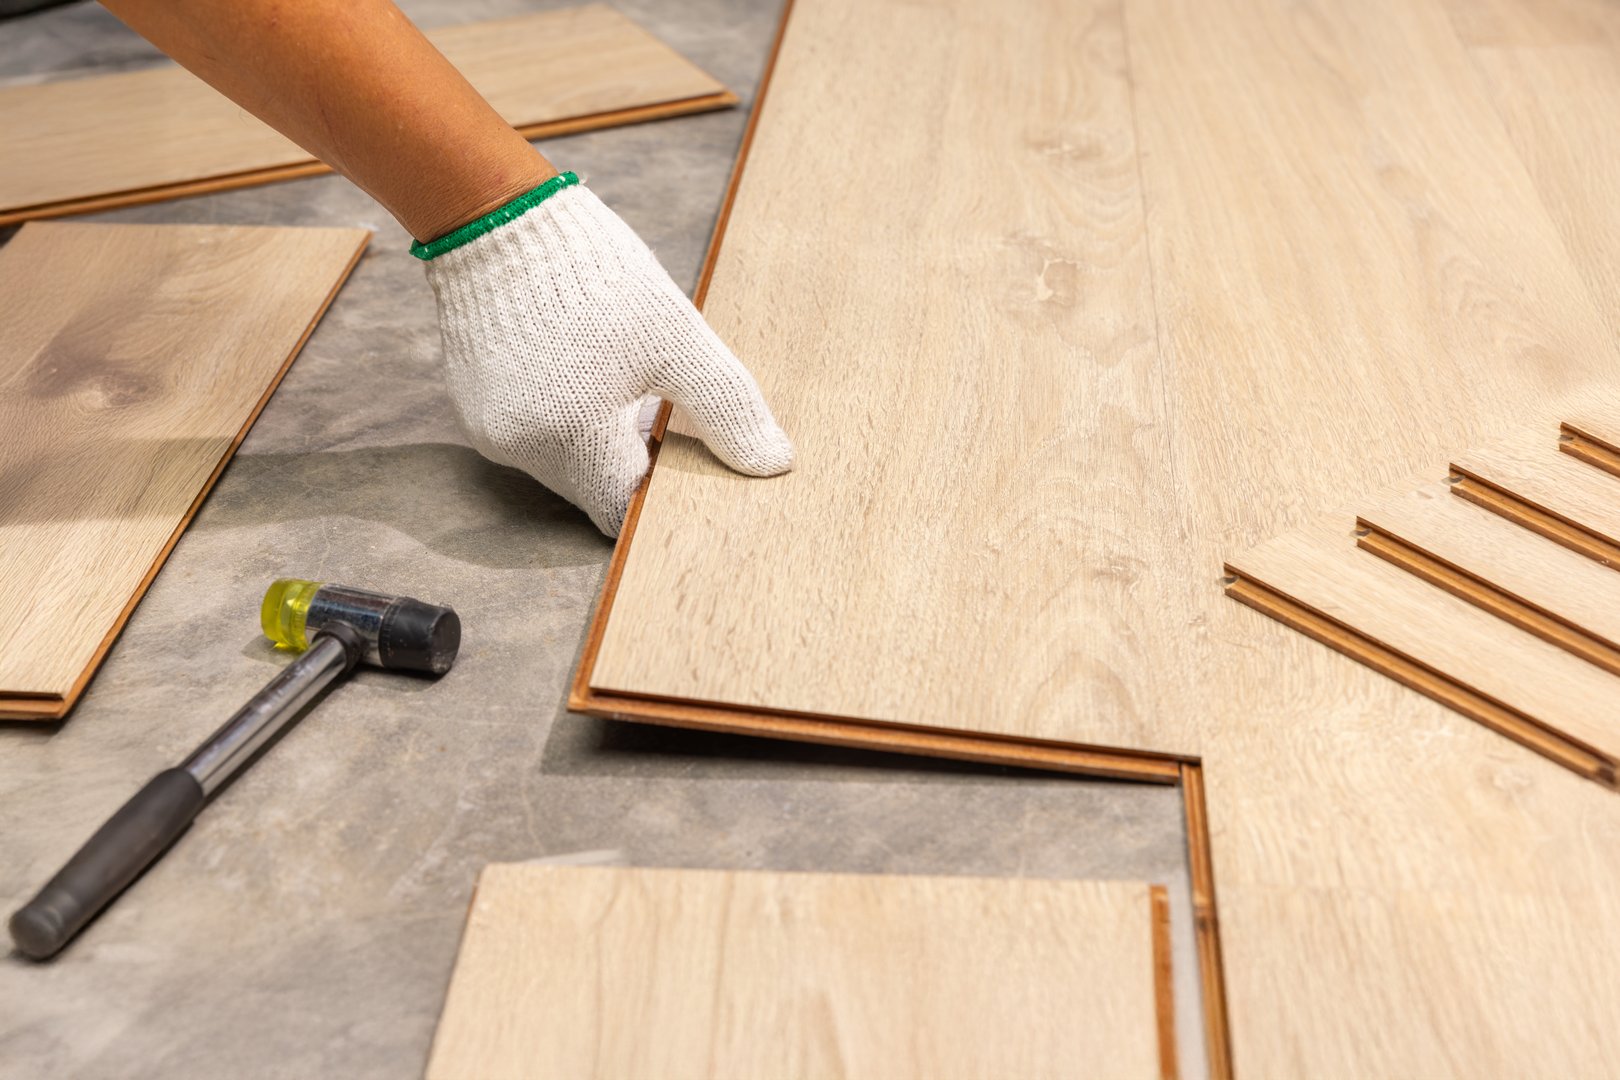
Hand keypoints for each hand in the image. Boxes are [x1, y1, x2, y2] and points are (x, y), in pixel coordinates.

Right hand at [418, 173, 793, 535]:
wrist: (498, 217)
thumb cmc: (594, 274)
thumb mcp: (677, 338)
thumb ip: (726, 406)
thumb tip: (773, 462)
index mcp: (573, 440)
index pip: (622, 508)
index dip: (658, 488)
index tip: (681, 454)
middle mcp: (520, 448)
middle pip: (591, 486)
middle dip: (629, 457)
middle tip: (657, 406)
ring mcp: (488, 429)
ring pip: (560, 460)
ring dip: (595, 436)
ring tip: (618, 379)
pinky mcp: (471, 405)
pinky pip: (528, 432)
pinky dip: (560, 415)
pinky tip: (579, 368)